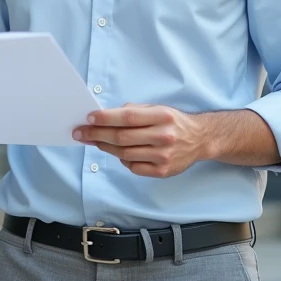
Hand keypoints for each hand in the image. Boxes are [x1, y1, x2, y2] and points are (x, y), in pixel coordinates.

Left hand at [74, 103, 207, 178]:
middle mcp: (164, 136)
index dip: (106, 118)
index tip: (89, 118)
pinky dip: (122, 159)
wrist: (200, 139)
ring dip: (105, 147)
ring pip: (124, 153)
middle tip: (81, 132)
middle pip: (122, 137)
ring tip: (93, 141)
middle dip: (97, 134)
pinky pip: (133, 167)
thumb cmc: (173, 122)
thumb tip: (106, 116)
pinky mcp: (162, 171)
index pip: (128, 117)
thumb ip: (135, 111)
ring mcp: (163, 156)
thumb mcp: (158, 108)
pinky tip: (118, 152)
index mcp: (162, 116)